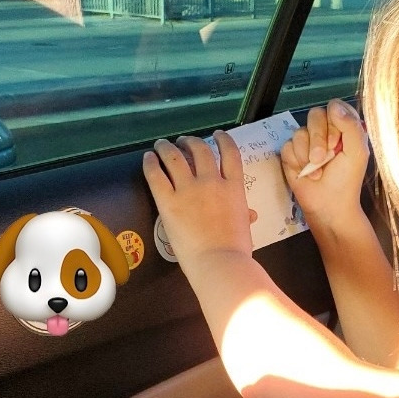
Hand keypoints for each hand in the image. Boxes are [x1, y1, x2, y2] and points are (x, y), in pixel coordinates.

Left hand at [143, 131, 252, 267]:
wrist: (220, 262)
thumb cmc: (236, 250)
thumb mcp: (244, 227)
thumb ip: (244, 215)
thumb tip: (251, 215)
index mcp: (234, 187)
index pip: (230, 153)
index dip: (223, 140)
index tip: (217, 135)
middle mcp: (211, 181)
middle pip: (200, 149)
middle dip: (190, 142)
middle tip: (183, 142)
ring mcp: (189, 190)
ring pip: (175, 157)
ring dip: (168, 147)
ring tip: (162, 144)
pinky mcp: (168, 202)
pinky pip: (156, 175)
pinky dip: (151, 163)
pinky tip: (148, 158)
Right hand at [281, 98, 368, 231]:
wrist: (327, 205)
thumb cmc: (346, 181)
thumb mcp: (357, 152)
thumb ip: (350, 126)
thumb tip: (333, 106)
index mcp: (344, 127)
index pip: (335, 107)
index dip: (334, 121)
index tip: (338, 141)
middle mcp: (325, 131)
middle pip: (314, 115)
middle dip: (318, 138)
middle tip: (323, 158)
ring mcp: (307, 142)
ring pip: (299, 131)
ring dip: (307, 154)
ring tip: (316, 170)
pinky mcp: (291, 154)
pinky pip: (288, 146)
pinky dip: (296, 161)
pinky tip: (304, 173)